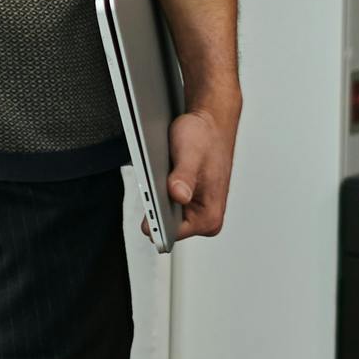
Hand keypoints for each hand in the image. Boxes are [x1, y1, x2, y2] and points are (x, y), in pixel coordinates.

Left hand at [165, 103, 236, 239]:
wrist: (209, 125)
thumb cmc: (204, 137)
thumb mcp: (190, 154)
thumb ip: (183, 177)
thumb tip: (178, 195)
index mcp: (209, 217)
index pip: (170, 233)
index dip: (155, 218)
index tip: (149, 201)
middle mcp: (204, 219)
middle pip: (164, 224)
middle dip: (155, 204)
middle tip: (156, 180)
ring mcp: (195, 211)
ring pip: (161, 213)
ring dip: (156, 196)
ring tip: (162, 174)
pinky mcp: (186, 202)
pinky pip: (163, 203)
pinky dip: (157, 190)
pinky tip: (161, 175)